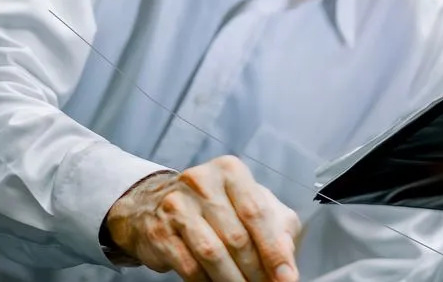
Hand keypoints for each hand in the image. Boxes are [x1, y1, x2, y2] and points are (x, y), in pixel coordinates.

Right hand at [104, 157, 301, 281]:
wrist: (155, 203)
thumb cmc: (214, 205)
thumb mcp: (251, 205)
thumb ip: (277, 227)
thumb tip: (287, 262)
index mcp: (230, 171)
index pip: (256, 212)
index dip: (274, 249)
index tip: (286, 277)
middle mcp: (201, 182)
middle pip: (236, 237)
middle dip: (256, 271)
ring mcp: (176, 206)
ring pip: (213, 253)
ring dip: (234, 280)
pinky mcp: (160, 232)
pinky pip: (190, 267)